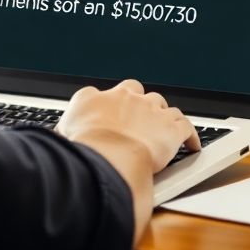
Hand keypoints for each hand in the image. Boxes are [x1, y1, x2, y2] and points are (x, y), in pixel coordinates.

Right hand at [57, 80, 198, 172]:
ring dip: (164, 117)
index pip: (103, 94)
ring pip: (163, 106)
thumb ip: (64, 130)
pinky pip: (186, 127)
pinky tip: (191, 145)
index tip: (111, 113)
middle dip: (140, 103)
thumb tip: (58, 137)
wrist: (107, 157)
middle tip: (139, 118)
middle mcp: (125, 98)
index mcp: (95, 97)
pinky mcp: (171, 128)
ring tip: (164, 129)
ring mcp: (150, 111)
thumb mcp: (62, 135)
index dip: (110, 104)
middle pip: (138, 92)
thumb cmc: (82, 149)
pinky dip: (190, 136)